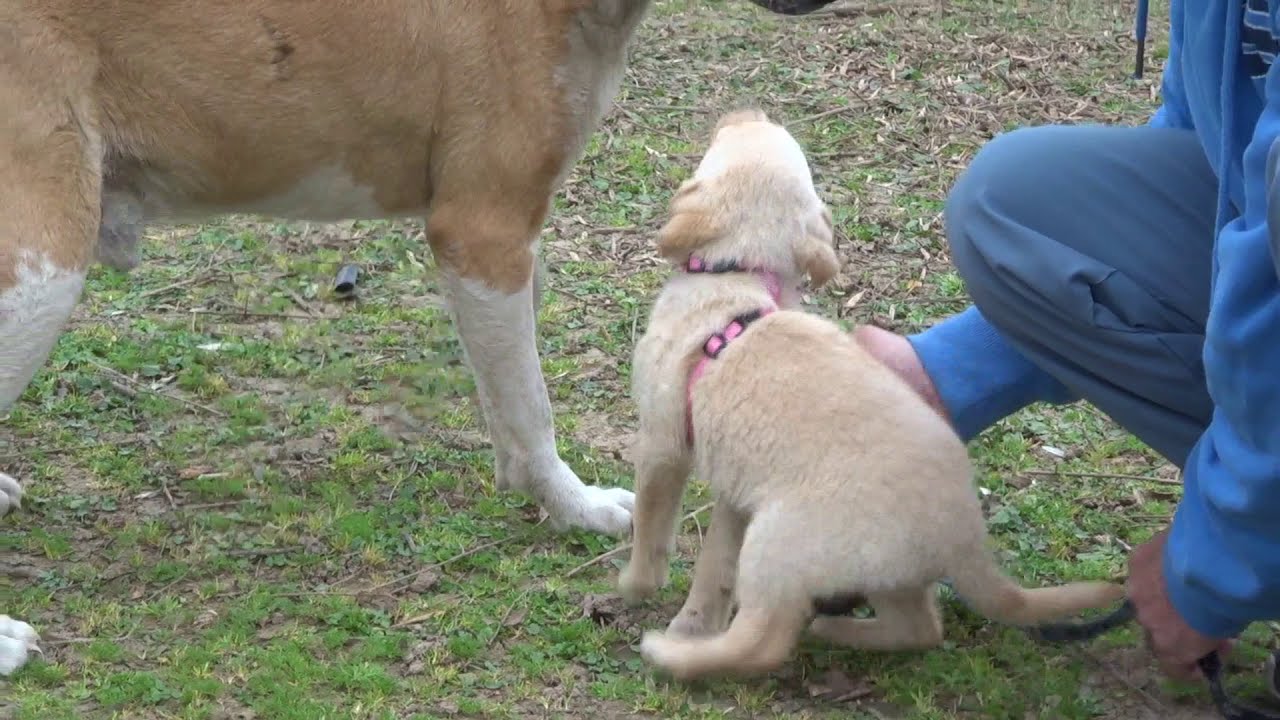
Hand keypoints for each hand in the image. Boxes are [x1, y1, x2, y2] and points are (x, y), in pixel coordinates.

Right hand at [1127, 526, 1232, 681]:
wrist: (1210, 563)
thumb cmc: (1224, 602)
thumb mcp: (1226, 630)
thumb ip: (1211, 637)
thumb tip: (1211, 633)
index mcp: (1170, 645)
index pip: (1172, 664)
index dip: (1191, 660)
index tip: (1212, 649)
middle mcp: (1146, 621)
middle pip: (1157, 626)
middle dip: (1175, 623)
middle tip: (1199, 610)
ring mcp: (1136, 590)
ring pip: (1147, 596)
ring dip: (1162, 594)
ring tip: (1184, 580)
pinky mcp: (1135, 562)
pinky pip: (1144, 569)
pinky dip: (1157, 568)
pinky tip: (1174, 558)